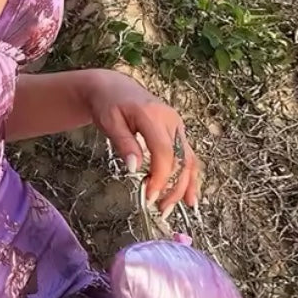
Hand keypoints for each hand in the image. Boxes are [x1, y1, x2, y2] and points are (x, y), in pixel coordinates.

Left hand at [84, 69, 200, 215]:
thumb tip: (135, 168)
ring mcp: (177, 125)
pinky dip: (188, 177)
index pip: (164, 151)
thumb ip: (123, 143)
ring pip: (188, 159)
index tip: (150, 196)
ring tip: (176, 208)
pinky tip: (190, 196)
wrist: (113, 87)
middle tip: (161, 209)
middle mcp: (170, 120)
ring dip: (184, 186)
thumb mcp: (109, 122)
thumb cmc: (108, 104)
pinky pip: (187, 156)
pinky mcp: (177, 132)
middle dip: (174, 187)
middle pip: (181, 158)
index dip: (160, 176)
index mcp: (152, 115)